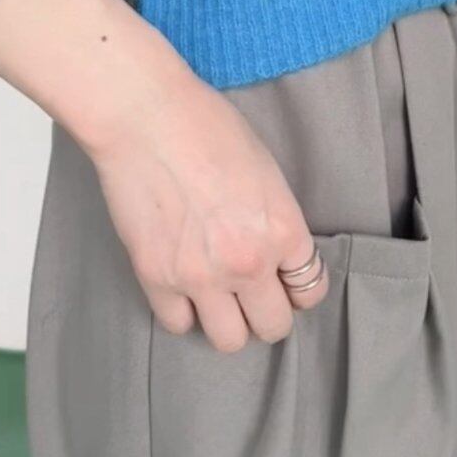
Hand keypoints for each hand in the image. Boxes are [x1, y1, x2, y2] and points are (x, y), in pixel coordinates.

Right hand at [90, 61, 328, 351]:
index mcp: (282, 229)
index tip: (285, 281)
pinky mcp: (157, 279)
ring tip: (216, 294)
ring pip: (229, 340)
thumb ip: (274, 219)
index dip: (297, 286)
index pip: (310, 290)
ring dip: (227, 319)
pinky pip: (178, 324)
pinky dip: (182, 310)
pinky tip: (181, 284)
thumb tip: (276, 254)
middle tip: (251, 291)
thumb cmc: (207, 126)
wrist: (146, 116)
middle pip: (273, 326)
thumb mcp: (264, 170)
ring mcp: (201, 276)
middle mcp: (248, 261)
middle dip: (266, 310)